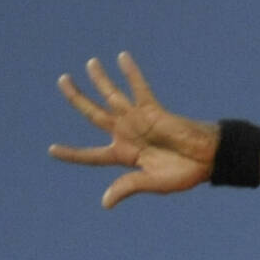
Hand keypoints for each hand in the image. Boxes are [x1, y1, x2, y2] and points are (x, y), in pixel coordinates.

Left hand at [50, 53, 219, 206]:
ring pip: (112, 96)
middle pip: (93, 113)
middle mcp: (126, 133)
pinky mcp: (152, 110)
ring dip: (100, 79)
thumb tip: (105, 203)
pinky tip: (122, 57)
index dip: (72, 154)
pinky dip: (131, 73)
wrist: (208, 158)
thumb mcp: (154, 183)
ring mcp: (137, 119)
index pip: (91, 155)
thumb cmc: (184, 173)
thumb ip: (128, 186)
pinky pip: (139, 88)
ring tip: (90, 63)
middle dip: (76, 98)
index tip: (51, 150)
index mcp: (123, 155)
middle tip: (63, 80)